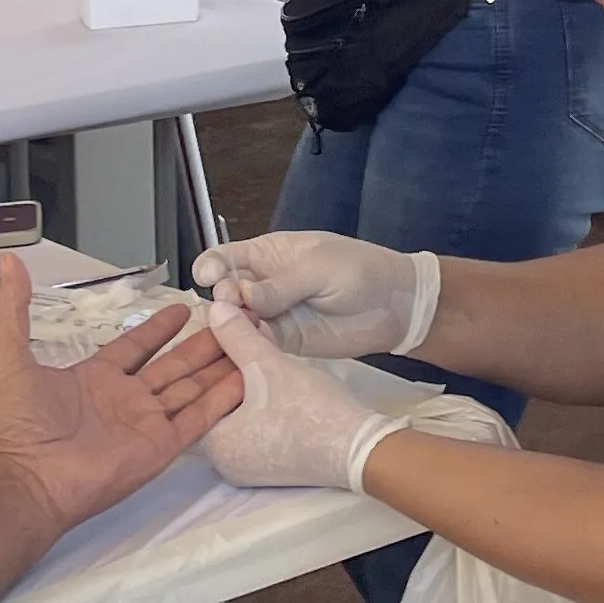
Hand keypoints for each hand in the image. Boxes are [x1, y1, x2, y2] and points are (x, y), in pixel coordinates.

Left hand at [0, 254, 242, 528]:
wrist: (27, 481)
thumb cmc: (16, 425)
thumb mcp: (8, 356)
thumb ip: (15, 308)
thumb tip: (7, 262)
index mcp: (94, 379)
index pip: (136, 347)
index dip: (158, 328)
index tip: (182, 308)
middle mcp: (125, 399)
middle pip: (174, 366)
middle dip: (202, 342)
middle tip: (230, 319)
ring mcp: (145, 423)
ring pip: (192, 387)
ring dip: (219, 364)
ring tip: (249, 339)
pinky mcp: (160, 446)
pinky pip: (198, 417)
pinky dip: (223, 398)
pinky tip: (246, 376)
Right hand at [193, 230, 439, 358]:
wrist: (394, 305)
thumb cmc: (359, 271)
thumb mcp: (319, 268)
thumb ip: (281, 284)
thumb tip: (242, 294)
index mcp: (267, 254)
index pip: (226, 258)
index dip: (213, 267)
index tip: (209, 277)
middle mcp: (262, 284)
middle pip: (225, 292)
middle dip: (223, 298)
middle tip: (234, 304)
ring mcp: (271, 315)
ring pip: (236, 321)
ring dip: (232, 326)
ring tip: (241, 328)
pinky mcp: (283, 342)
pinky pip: (256, 344)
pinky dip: (249, 347)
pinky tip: (251, 347)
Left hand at [197, 305, 392, 490]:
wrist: (361, 447)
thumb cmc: (315, 413)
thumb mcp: (269, 364)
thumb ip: (238, 335)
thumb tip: (216, 310)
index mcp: (216, 445)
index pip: (195, 394)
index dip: (206, 358)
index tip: (218, 333)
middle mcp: (227, 462)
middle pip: (214, 404)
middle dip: (225, 369)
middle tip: (235, 338)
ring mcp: (250, 466)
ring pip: (236, 414)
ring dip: (242, 384)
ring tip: (253, 351)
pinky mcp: (272, 463)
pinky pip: (254, 427)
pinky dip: (257, 403)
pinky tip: (269, 378)